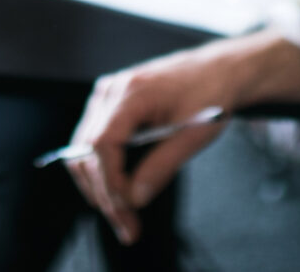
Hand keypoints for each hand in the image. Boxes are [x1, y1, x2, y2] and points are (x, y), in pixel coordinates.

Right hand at [66, 33, 299, 243]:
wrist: (216, 71)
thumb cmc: (209, 94)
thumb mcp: (195, 134)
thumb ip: (163, 166)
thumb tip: (136, 199)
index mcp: (132, 92)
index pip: (102, 143)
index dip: (111, 181)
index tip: (128, 208)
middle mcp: (110, 91)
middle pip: (87, 151)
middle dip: (105, 195)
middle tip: (127, 227)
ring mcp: (106, 98)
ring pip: (84, 152)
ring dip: (100, 188)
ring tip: (124, 218)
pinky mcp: (109, 107)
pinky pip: (92, 144)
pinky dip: (102, 172)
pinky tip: (119, 194)